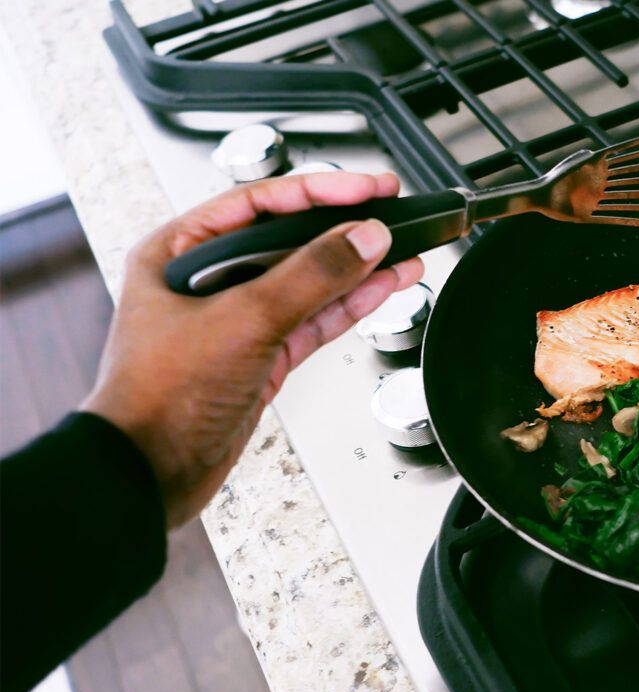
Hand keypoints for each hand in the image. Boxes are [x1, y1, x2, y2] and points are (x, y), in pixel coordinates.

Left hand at [83, 172, 423, 527]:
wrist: (150, 470)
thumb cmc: (158, 395)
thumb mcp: (244, 319)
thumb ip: (311, 275)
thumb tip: (362, 237)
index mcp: (180, 251)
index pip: (262, 202)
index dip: (321, 190)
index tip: (369, 187)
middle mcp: (208, 281)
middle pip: (289, 240)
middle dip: (344, 229)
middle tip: (390, 213)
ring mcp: (237, 320)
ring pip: (309, 282)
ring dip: (357, 268)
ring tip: (402, 251)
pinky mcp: (261, 356)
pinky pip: (315, 319)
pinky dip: (350, 305)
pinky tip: (382, 288)